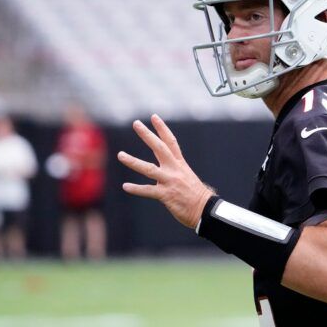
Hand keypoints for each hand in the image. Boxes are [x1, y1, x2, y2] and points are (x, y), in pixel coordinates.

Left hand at [118, 114, 214, 229]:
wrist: (206, 210)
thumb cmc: (196, 196)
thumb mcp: (187, 178)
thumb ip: (175, 172)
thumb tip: (165, 170)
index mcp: (180, 164)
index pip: (171, 142)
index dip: (162, 129)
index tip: (154, 117)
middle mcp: (175, 170)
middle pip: (159, 148)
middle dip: (147, 135)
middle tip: (136, 123)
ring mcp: (170, 182)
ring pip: (149, 169)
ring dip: (133, 161)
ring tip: (120, 155)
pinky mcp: (166, 195)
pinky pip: (148, 191)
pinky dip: (136, 189)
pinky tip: (125, 186)